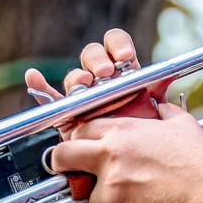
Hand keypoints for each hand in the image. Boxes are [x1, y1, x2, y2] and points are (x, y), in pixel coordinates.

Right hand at [23, 28, 169, 139]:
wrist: (136, 159)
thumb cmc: (146, 130)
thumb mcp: (158, 107)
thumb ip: (158, 87)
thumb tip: (168, 74)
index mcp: (122, 69)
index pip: (115, 43)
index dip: (118, 45)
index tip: (126, 57)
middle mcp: (100, 78)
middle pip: (92, 56)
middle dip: (99, 62)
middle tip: (107, 73)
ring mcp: (82, 94)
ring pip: (75, 77)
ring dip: (78, 77)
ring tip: (85, 83)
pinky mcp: (67, 112)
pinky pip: (49, 97)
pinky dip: (40, 87)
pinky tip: (34, 76)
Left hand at [47, 101, 202, 202]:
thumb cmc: (197, 161)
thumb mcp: (182, 126)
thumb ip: (166, 112)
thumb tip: (162, 105)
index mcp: (122, 130)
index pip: (81, 129)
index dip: (79, 139)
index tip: (82, 147)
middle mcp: (110, 154)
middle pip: (63, 155)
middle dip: (61, 163)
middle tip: (69, 170)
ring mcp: (110, 183)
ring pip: (86, 193)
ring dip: (102, 199)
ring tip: (127, 199)